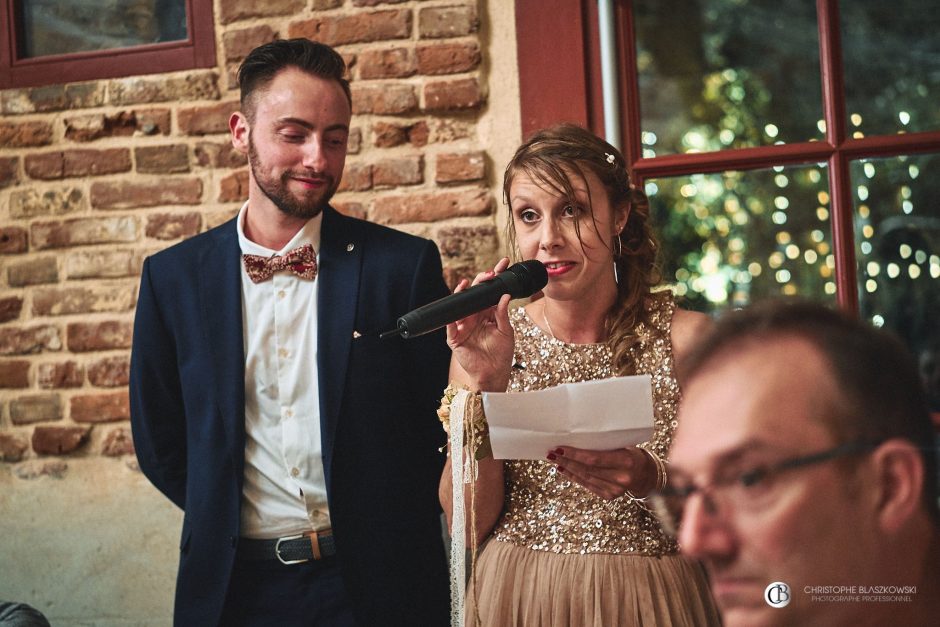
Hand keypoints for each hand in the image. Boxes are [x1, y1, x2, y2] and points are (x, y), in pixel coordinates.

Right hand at [446, 258, 514, 391]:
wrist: (494, 373)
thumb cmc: (501, 353)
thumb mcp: (506, 331)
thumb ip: (503, 314)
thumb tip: (505, 296)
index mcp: (488, 313)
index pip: (490, 292)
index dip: (495, 278)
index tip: (503, 264)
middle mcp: (474, 316)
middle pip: (474, 294)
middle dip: (480, 282)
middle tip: (488, 274)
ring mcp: (463, 325)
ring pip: (460, 306)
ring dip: (462, 294)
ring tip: (467, 284)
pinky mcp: (454, 338)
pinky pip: (450, 326)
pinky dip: (451, 318)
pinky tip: (455, 309)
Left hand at [547, 445, 654, 500]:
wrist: (645, 474)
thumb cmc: (631, 453)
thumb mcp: (623, 445)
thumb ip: (605, 444)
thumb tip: (577, 436)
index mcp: (626, 461)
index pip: (594, 458)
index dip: (575, 454)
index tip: (560, 447)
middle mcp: (621, 478)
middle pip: (586, 469)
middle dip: (566, 460)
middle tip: (551, 452)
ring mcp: (615, 490)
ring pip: (584, 478)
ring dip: (567, 468)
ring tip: (554, 459)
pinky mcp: (609, 496)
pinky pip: (587, 485)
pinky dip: (573, 477)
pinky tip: (563, 469)